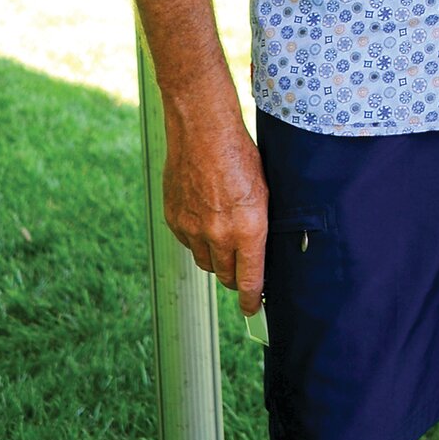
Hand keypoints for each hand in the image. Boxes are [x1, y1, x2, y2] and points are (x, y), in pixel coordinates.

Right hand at [162, 116, 267, 315]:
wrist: (203, 131)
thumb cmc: (240, 154)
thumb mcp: (264, 189)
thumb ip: (258, 223)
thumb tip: (259, 248)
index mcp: (248, 228)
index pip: (249, 279)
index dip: (251, 299)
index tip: (252, 308)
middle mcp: (219, 235)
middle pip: (226, 275)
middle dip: (236, 276)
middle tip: (241, 269)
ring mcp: (193, 229)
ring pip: (205, 262)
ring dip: (216, 258)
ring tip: (224, 240)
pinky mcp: (174, 220)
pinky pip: (188, 243)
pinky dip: (197, 239)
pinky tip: (205, 219)